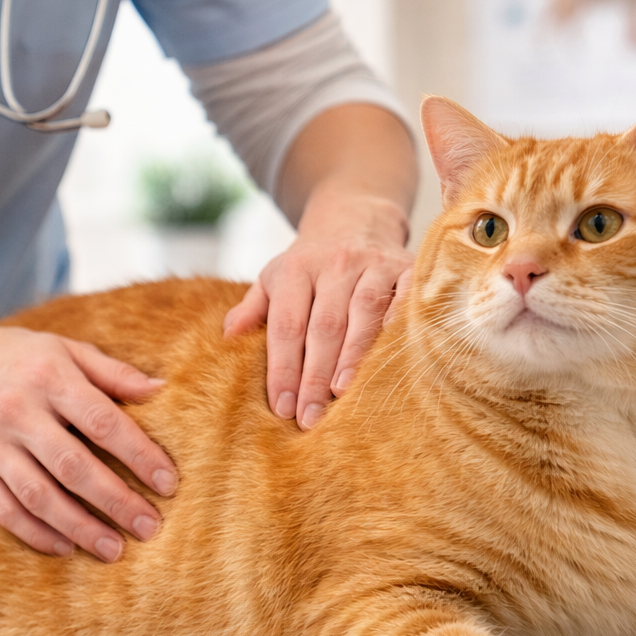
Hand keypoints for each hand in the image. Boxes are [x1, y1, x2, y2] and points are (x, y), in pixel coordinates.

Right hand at [0, 326, 177, 561]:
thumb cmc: (15, 357)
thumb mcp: (64, 348)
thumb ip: (112, 371)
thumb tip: (162, 390)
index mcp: (49, 377)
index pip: (102, 420)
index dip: (138, 454)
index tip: (168, 483)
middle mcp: (18, 411)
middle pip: (72, 465)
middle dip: (114, 500)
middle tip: (150, 527)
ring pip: (38, 495)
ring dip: (79, 527)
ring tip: (114, 549)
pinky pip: (5, 509)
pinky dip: (36, 533)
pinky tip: (66, 548)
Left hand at [223, 188, 411, 428]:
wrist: (356, 218)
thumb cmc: (310, 265)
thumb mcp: (275, 278)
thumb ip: (253, 308)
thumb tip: (227, 335)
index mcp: (295, 269)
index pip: (286, 325)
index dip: (283, 369)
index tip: (281, 408)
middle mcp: (334, 263)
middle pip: (323, 325)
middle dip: (315, 375)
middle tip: (310, 417)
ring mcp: (373, 263)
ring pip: (363, 313)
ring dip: (353, 357)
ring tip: (342, 395)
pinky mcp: (407, 266)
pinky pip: (405, 299)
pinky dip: (398, 328)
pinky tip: (391, 361)